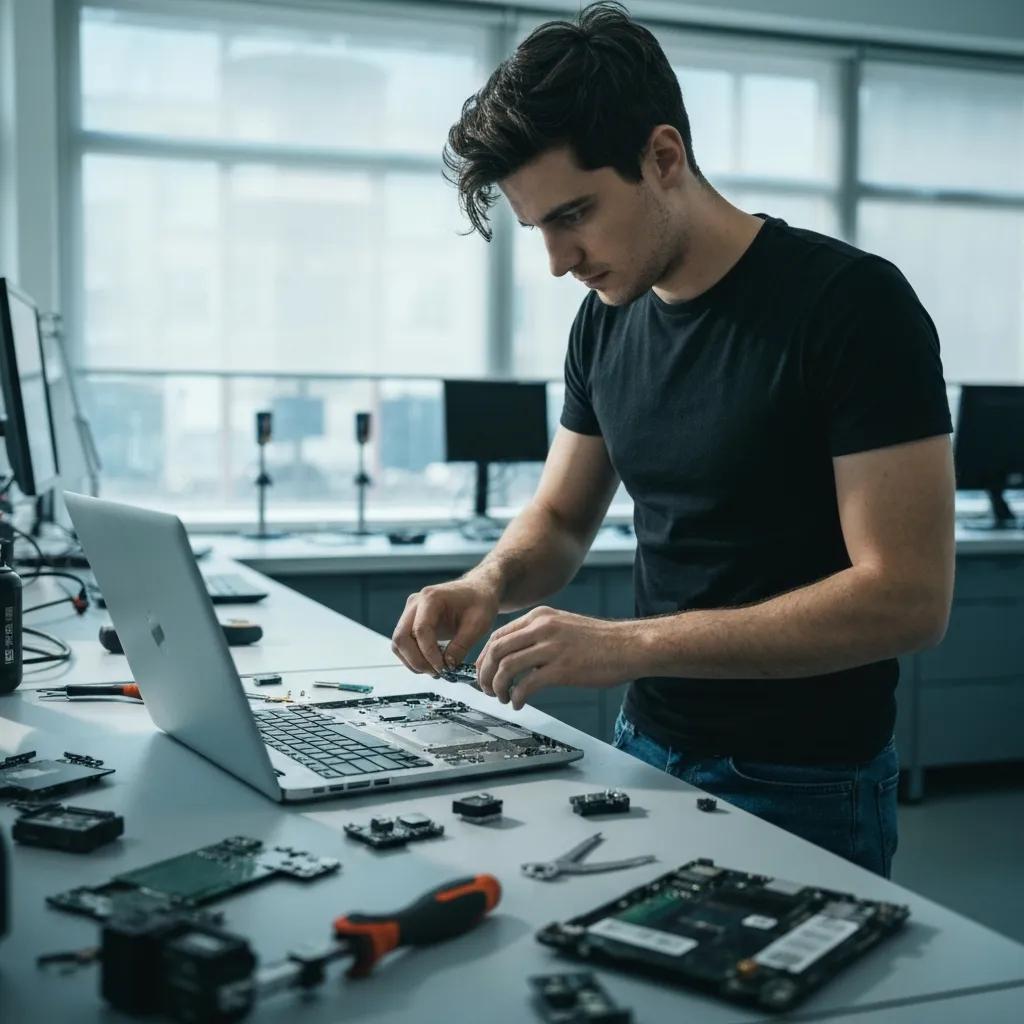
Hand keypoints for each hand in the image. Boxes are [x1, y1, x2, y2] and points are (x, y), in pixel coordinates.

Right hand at [392, 578, 499, 676]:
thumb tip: (448, 666)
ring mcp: (410, 611)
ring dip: (413, 661)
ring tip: (436, 670)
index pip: (420, 630)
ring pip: (399, 643)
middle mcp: (415, 603)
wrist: (477, 590)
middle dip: (416, 660)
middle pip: (401, 637)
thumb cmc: (479, 602)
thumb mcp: (478, 624)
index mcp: (432, 598)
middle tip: (437, 673)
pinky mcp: (411, 621)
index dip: (429, 653)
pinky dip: (414, 657)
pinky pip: (404, 643)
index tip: (443, 668)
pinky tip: (432, 662)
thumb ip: (462, 645)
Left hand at [476, 607, 635, 709]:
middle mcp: (542, 628)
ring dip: (498, 687)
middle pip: (496, 650)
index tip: (484, 673)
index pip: (497, 635)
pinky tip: (519, 704)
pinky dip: (516, 697)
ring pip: (506, 667)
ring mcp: (551, 647)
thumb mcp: (564, 626)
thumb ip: (539, 635)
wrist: (629, 646)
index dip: (485, 658)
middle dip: (485, 674)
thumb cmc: (601, 641)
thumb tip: (517, 656)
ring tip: (503, 698)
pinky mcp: (561, 669)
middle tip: (486, 689)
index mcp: (540, 617)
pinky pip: (526, 685)